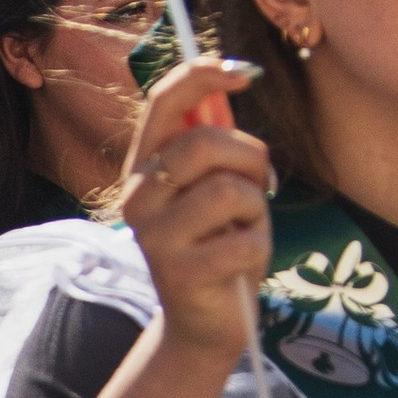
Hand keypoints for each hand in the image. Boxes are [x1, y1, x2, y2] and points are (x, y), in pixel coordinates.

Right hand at [115, 57, 271, 359]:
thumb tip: (235, 77)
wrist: (204, 324)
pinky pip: (243, 241)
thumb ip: (217, 144)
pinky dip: (259, 249)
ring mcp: (155, 238)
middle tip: (258, 185)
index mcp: (144, 168)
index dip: (201, 77)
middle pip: (204, 144)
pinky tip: (243, 263)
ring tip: (244, 230)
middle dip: (250, 158)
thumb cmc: (218, 246)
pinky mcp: (179, 274)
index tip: (243, 73)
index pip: (163, 104)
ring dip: (255, 209)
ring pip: (228, 191)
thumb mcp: (217, 187)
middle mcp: (138, 197)